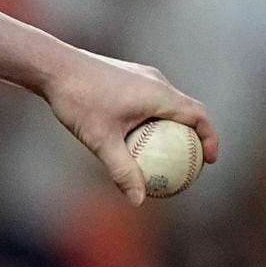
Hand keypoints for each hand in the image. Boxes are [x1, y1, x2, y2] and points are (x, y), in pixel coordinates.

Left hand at [38, 48, 219, 205]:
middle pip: (186, 110)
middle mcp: (156, 81)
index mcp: (160, 94)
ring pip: (167, 103)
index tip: (209, 162)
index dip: (211, 138)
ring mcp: (142, 75)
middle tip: (190, 162)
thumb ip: (122, 170)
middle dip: (194, 136)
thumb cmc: (78, 101)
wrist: (54, 66)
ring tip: (165, 152)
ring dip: (173, 126)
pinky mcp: (127, 75)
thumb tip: (138, 200)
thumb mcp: (100, 141)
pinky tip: (134, 137)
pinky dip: (152, 118)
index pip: (198, 116)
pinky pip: (149, 99)